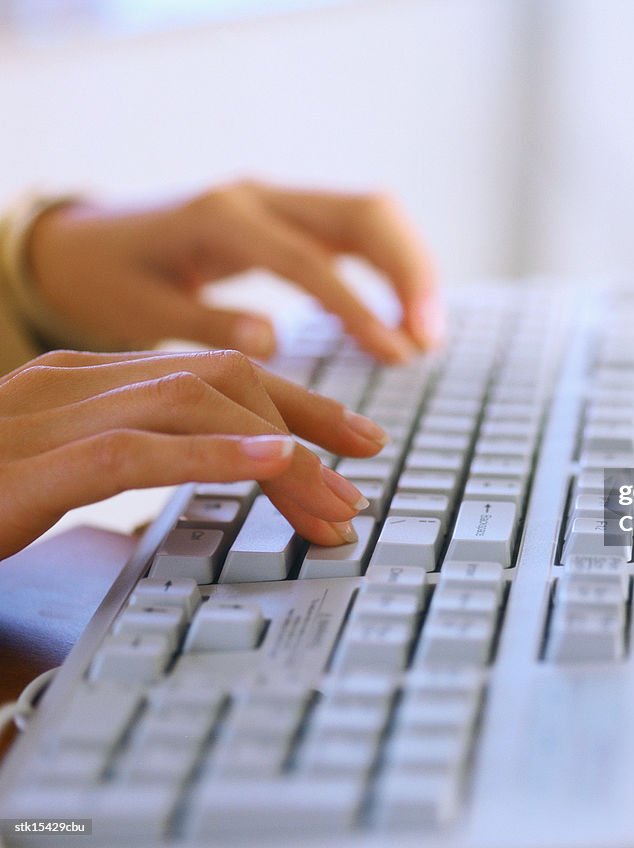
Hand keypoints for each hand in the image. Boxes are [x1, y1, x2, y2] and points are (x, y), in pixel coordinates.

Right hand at [0, 348, 387, 559]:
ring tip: (335, 494)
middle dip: (306, 423)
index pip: (213, 374)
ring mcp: (41, 417)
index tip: (350, 441)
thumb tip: (223, 471)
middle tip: (364, 468)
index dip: (293, 405)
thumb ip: (131, 455)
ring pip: (194, 407)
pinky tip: (273, 467)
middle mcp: (69, 384)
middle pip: (222, 381)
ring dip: (280, 452)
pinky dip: (213, 457)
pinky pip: (135, 449)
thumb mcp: (57, 470)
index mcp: (82, 381)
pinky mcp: (22, 467)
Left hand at [27, 184, 441, 363]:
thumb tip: (273, 340)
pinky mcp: (289, 216)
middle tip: (429, 337)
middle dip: (409, 272)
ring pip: (371, 214)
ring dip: (411, 267)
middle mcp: (258, 195)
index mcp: (219, 218)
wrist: (82, 241)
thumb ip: (205, 323)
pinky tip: (401, 312)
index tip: (396, 351)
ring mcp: (278, 199)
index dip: (358, 305)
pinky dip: (390, 266)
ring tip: (427, 331)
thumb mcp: (136, 310)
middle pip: (361, 212)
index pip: (308, 259)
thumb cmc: (103, 280)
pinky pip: (358, 230)